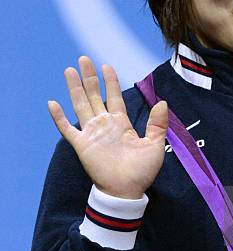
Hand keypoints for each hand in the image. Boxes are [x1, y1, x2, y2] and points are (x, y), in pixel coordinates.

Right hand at [48, 56, 167, 198]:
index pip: (114, 97)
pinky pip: (67, 128)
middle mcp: (105, 124)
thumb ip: (157, 123)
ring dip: (74, 88)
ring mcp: (91, 133)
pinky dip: (59, 117)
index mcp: (121, 123)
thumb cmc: (142, 171)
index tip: (106, 66)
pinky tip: (52, 103)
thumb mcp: (155, 144)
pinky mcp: (81, 145)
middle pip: (94, 95)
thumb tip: (162, 102)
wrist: (127, 191)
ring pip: (80, 105)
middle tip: (84, 59)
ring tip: (69, 70)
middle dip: (89, 77)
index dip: (110, 81)